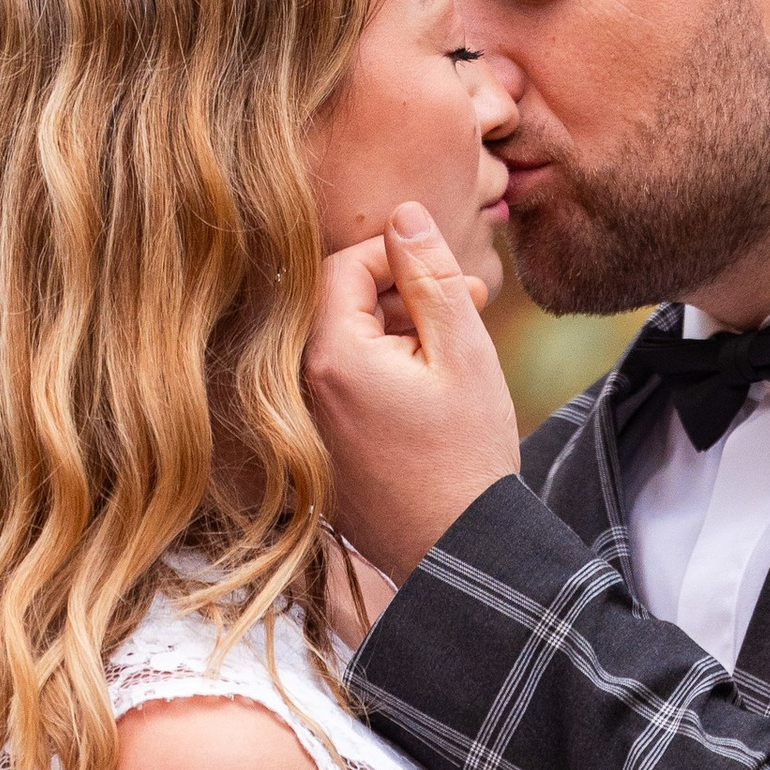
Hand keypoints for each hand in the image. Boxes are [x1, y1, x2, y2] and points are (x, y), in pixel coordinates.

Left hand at [304, 204, 522, 583]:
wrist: (457, 555)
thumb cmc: (468, 457)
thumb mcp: (464, 352)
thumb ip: (432, 275)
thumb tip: (404, 214)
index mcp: (331, 357)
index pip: (344, 266)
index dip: (397, 257)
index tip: (446, 276)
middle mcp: (301, 389)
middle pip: (339, 306)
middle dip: (401, 296)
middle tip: (467, 308)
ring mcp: (304, 426)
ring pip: (342, 348)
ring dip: (394, 336)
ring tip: (454, 357)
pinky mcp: (317, 454)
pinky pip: (339, 392)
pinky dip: (379, 377)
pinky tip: (428, 396)